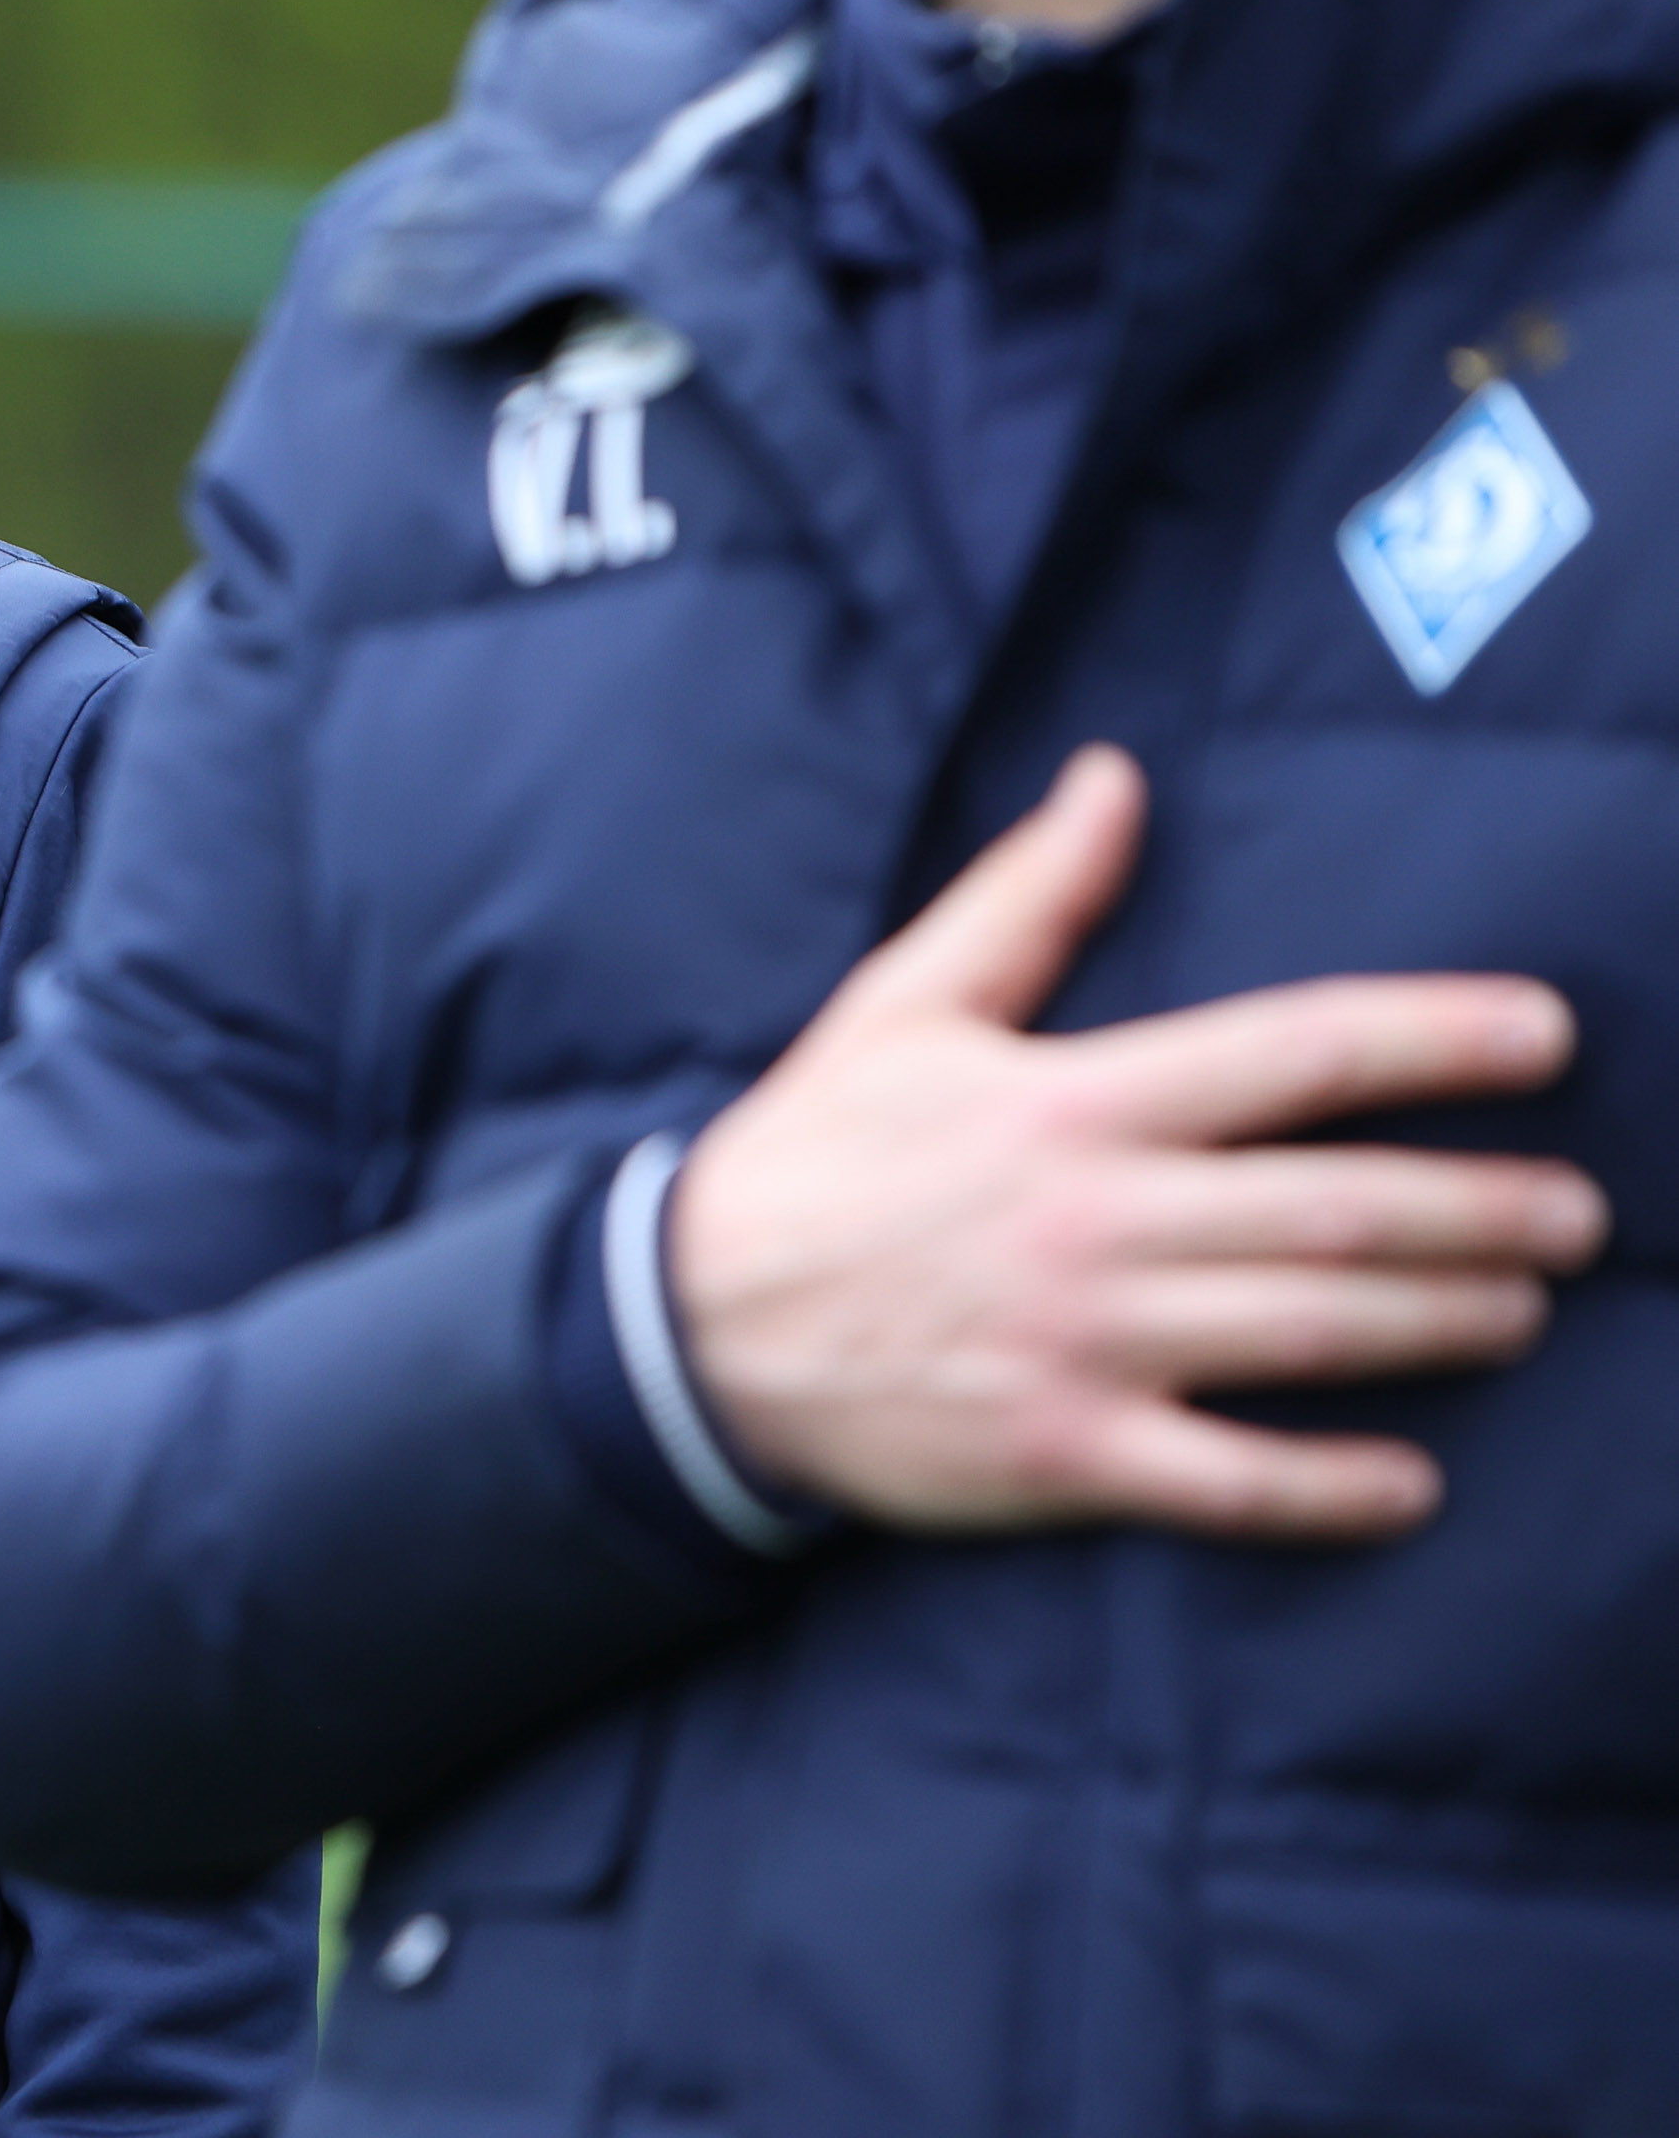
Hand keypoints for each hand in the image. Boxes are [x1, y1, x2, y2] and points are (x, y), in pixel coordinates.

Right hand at [667, 744, 1602, 1538]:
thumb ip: (1029, 897)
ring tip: (1521, 1308)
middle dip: (1481, 1207)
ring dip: (1441, 1322)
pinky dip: (1333, 1488)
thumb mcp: (904, 1004)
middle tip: (1578, 1212)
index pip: (1295, 1053)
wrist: (689, 1326)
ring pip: (1312, 1333)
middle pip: (1339, 1208)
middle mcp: (1099, 1221)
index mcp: (1073, 1102)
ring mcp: (1089, 1343)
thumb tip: (1115, 779)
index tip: (1545, 1035)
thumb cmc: (812, 1155)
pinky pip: (1233, 1480)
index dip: (1436, 1038)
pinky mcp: (1066, 1451)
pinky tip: (1412, 1483)